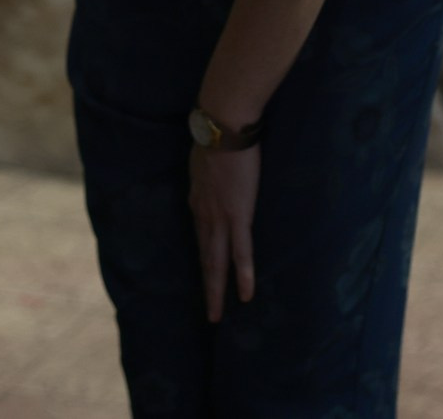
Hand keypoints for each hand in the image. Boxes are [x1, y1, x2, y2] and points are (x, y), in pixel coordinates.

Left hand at [188, 142, 259, 319]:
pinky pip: (241, 252)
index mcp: (197, 201)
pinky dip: (243, 274)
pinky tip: (245, 294)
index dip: (204, 258)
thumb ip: (207, 176)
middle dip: (207, 286)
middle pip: (205, 258)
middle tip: (209, 314)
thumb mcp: (203, 161)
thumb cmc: (217, 136)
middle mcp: (203, 215)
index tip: (206, 275)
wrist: (222, 126)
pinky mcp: (238, 216)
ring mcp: (220, 218)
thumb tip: (212, 179)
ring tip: (216, 315)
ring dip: (217, 290)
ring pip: (217, 262)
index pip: (200, 237)